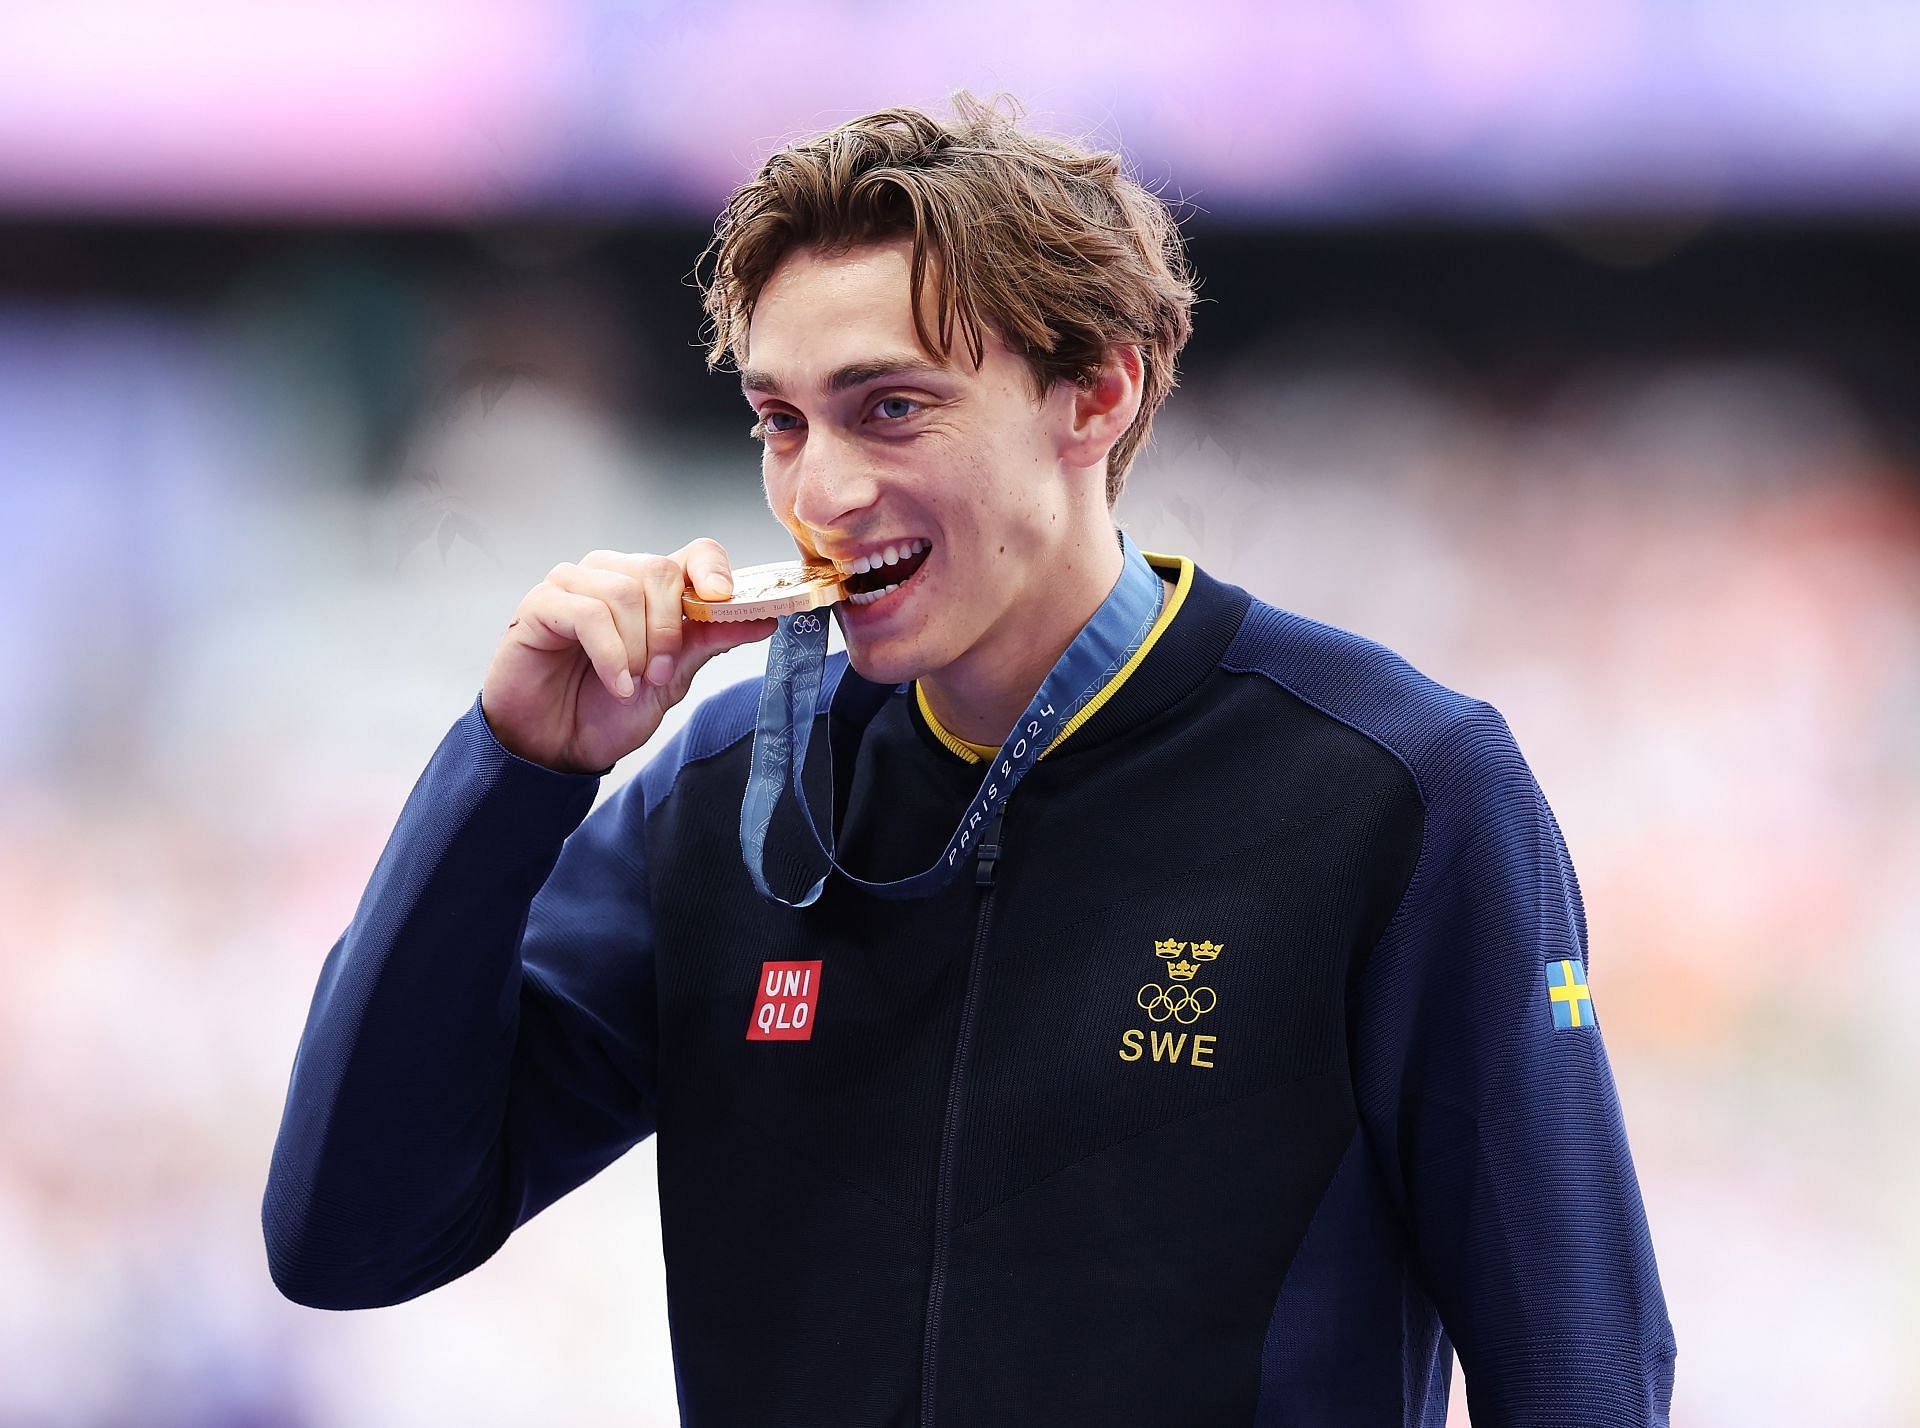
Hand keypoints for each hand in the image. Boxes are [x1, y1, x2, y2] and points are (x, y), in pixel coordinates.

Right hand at [480, 539, 775, 772]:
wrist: (557, 746)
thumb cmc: (608, 709)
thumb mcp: (673, 679)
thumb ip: (710, 642)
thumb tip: (764, 619)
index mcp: (650, 589)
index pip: (692, 553)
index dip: (713, 569)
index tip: (724, 599)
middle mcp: (612, 576)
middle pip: (659, 570)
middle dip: (669, 629)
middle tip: (662, 673)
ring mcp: (573, 586)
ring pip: (624, 590)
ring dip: (637, 646)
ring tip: (633, 682)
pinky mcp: (540, 605)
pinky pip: (586, 612)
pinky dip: (609, 653)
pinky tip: (614, 682)